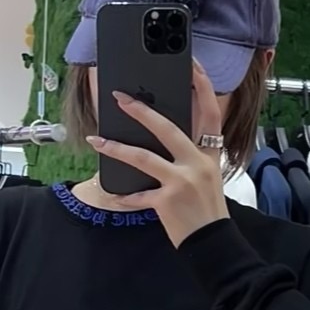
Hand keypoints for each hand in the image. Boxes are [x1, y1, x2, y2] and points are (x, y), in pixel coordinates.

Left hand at [87, 60, 229, 247]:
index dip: (203, 86)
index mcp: (209, 154)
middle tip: (120, 98)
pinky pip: (137, 195)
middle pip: (167, 128)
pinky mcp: (167, 201)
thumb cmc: (207, 209)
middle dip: (141, 111)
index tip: (192, 67)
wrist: (213, 242)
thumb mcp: (208, 175)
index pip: (211, 112)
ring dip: (116, 148)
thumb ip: (191, 155)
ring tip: (97, 141)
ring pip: (144, 157)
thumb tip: (162, 136)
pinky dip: (123, 195)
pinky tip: (111, 194)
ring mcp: (181, 181)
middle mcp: (197, 163)